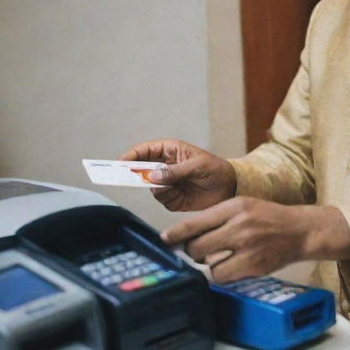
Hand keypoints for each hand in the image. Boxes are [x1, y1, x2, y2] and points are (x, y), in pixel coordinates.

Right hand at [120, 139, 236, 210]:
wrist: (229, 187)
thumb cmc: (215, 169)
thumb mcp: (197, 166)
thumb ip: (175, 171)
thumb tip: (152, 177)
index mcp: (170, 150)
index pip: (145, 150)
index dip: (131, 155)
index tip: (120, 163)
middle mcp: (165, 166)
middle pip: (141, 168)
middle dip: (134, 174)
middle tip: (125, 179)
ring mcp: (167, 182)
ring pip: (150, 186)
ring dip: (159, 188)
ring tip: (175, 187)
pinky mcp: (172, 197)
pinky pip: (161, 199)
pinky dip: (168, 199)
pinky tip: (182, 195)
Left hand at [161, 197, 349, 282]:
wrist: (300, 230)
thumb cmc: (267, 217)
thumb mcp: (242, 205)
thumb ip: (216, 217)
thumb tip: (185, 235)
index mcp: (234, 206)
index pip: (195, 222)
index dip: (175, 234)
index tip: (164, 240)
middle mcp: (239, 225)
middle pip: (197, 246)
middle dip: (192, 251)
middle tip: (197, 249)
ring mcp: (247, 248)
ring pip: (208, 265)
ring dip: (208, 264)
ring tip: (218, 256)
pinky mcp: (254, 267)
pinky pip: (223, 276)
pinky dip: (222, 274)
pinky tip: (231, 265)